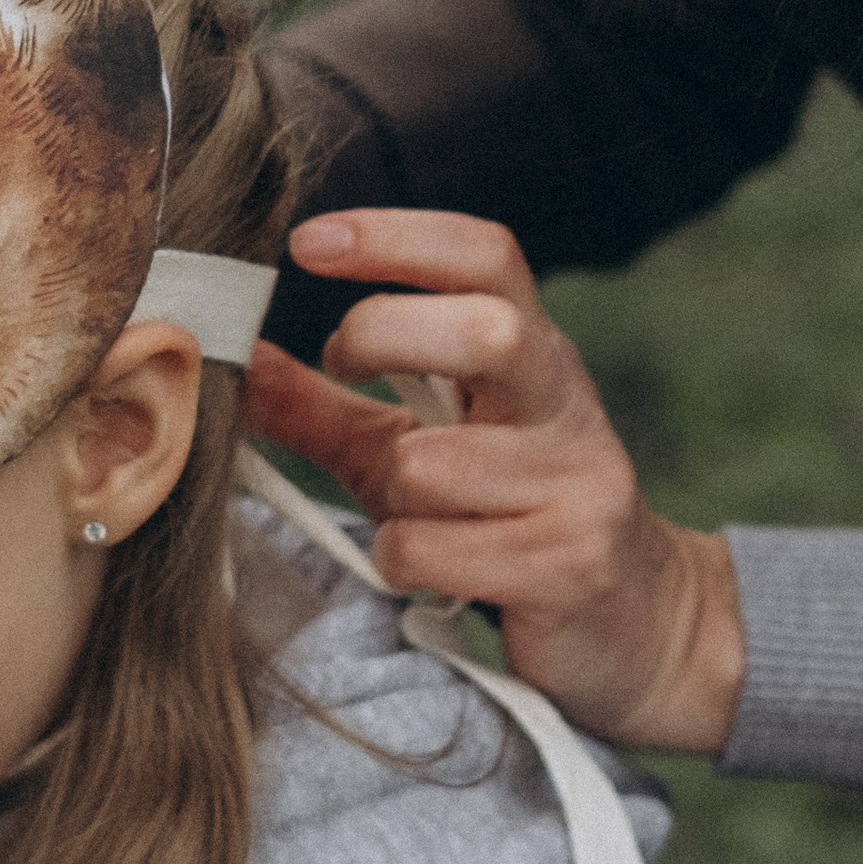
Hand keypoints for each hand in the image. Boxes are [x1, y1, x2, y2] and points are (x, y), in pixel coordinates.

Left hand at [246, 207, 745, 751]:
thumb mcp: (409, 450)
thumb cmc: (499, 521)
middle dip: (386, 336)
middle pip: (487, 330)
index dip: (398, 236)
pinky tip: (433, 570)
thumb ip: (324, 405)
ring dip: (392, 494)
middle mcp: (566, 406)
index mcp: (532, 356)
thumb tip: (230, 359)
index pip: (486, 258)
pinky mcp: (571, 567)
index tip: (309, 242)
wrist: (632, 627)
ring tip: (411, 516)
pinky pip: (434, 550)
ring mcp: (579, 487)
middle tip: (341, 362)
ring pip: (434, 465)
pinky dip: (402, 561)